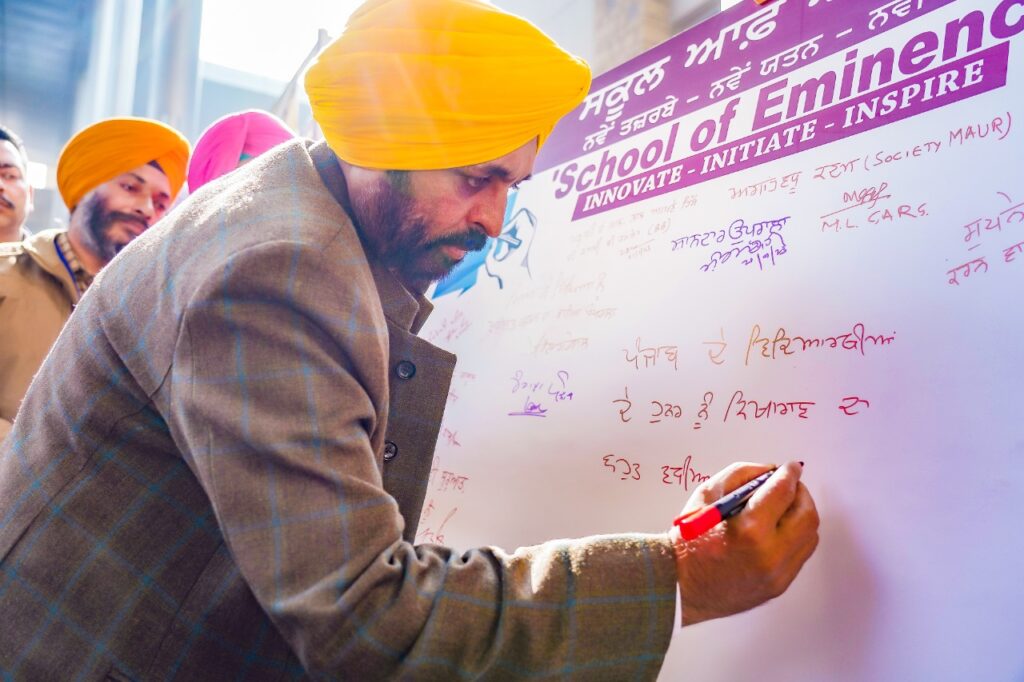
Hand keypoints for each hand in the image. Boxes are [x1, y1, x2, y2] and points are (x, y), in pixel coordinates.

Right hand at [671, 461, 818, 625]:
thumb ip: (741, 475)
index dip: (790, 473)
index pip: (783, 491)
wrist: (679, 585)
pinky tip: (779, 530)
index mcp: (750, 529)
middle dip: (801, 494)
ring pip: (809, 536)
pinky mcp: (779, 586)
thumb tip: (771, 471)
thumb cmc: (688, 540)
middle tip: (791, 485)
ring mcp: (777, 575)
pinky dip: (795, 537)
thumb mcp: (706, 495)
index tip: (792, 466)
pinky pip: (800, 555)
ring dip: (801, 516)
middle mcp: (770, 554)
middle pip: (807, 515)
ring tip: (785, 508)